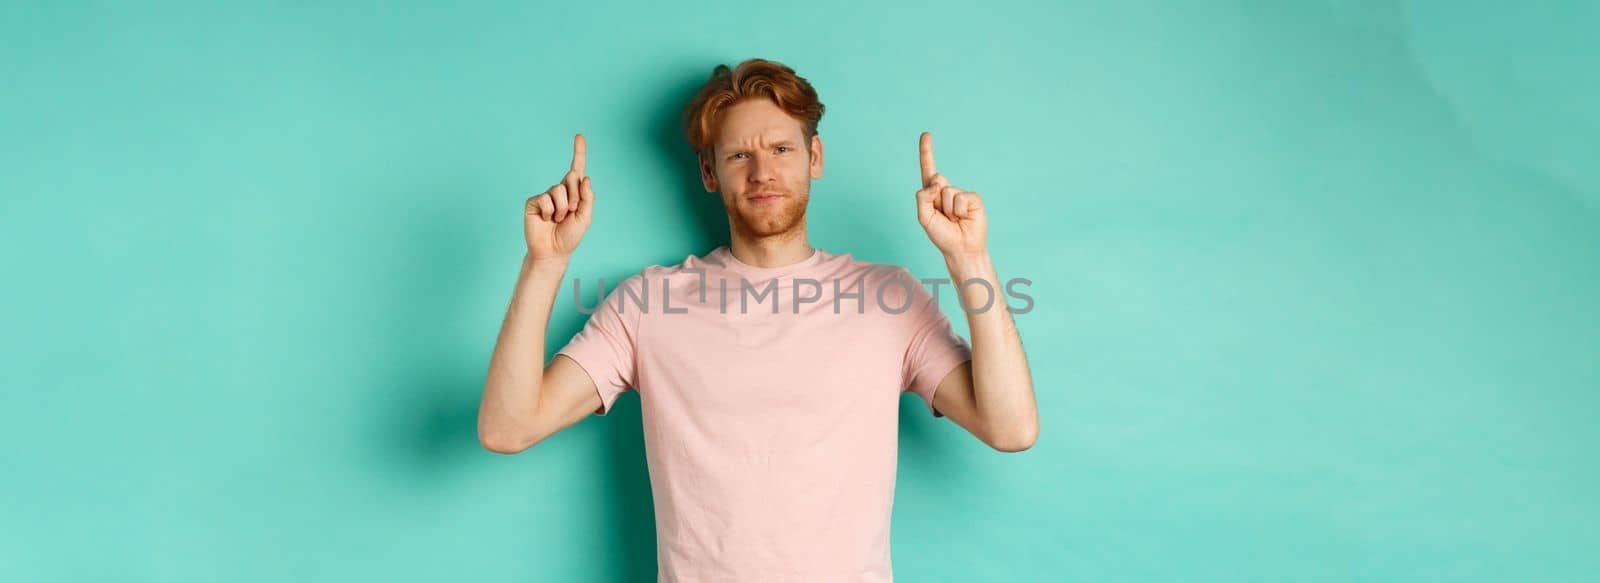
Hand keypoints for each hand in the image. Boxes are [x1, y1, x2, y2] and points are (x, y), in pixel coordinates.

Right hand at [525, 133, 595, 259]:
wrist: (552, 252)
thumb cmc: (569, 236)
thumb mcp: (585, 218)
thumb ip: (587, 198)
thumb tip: (584, 178)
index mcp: (574, 193)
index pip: (577, 169)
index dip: (579, 152)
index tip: (579, 135)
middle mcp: (559, 191)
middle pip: (571, 179)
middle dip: (576, 198)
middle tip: (570, 214)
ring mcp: (546, 195)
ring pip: (559, 190)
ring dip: (562, 208)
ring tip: (558, 220)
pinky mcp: (534, 202)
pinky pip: (545, 199)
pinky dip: (549, 212)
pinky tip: (546, 220)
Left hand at [915, 131, 986, 258]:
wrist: (961, 248)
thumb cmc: (942, 235)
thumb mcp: (924, 218)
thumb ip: (923, 198)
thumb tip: (936, 181)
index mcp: (933, 193)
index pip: (928, 169)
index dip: (926, 151)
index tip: (926, 134)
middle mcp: (946, 190)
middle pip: (936, 179)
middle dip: (935, 198)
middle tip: (943, 216)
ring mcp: (960, 194)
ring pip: (947, 192)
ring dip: (948, 210)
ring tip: (954, 220)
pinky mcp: (973, 198)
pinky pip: (960, 198)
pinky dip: (959, 211)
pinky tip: (964, 219)